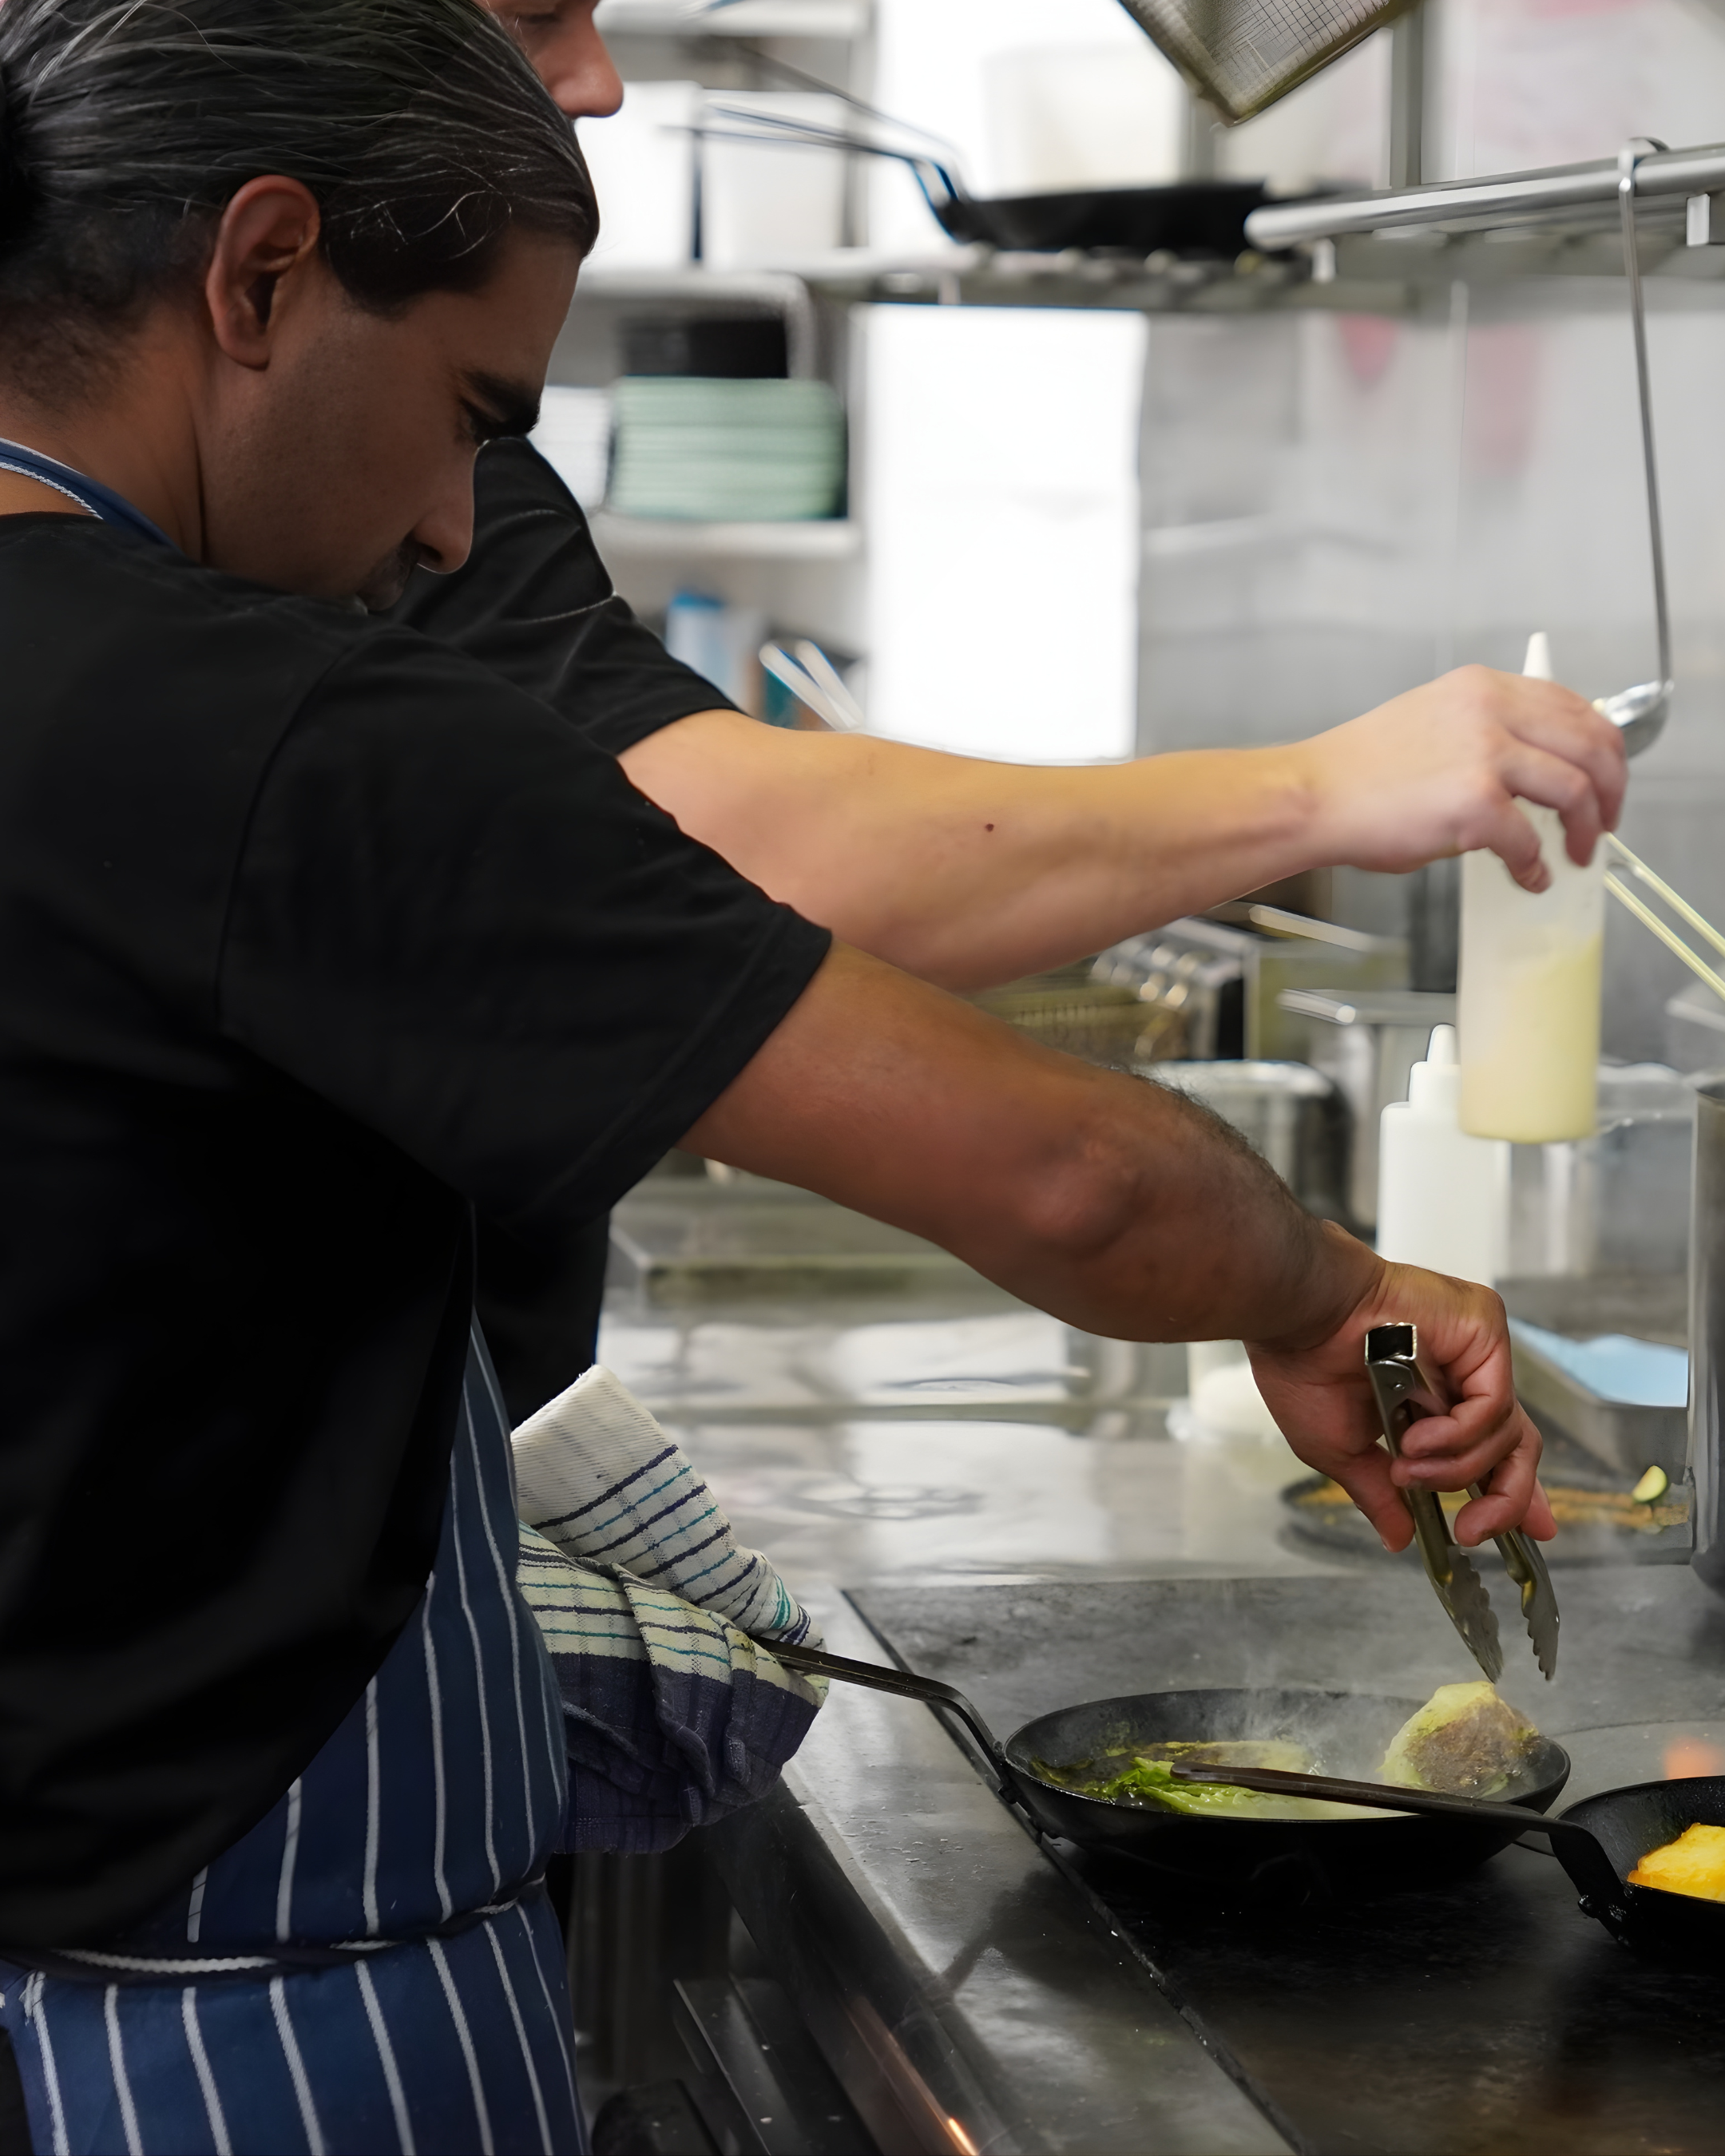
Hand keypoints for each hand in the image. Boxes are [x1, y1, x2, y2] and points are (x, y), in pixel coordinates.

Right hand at [1245, 1235, 1555, 1550]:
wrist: (1297, 1313)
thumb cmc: (1303, 1364)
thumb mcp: (1341, 1450)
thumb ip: (1379, 1493)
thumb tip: (1398, 1538)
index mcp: (1432, 1399)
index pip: (1493, 1447)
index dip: (1514, 1490)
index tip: (1535, 1531)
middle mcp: (1461, 1374)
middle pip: (1517, 1445)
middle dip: (1508, 1497)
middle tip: (1473, 1529)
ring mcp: (1476, 1350)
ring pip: (1506, 1434)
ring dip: (1456, 1467)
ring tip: (1406, 1464)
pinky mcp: (1483, 1328)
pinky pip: (1494, 1404)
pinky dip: (1461, 1434)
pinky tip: (1419, 1437)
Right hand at [1291, 665, 1626, 890]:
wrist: (1313, 795)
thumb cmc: (1357, 773)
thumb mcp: (1431, 725)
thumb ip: (1485, 737)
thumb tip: (1527, 782)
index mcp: (1481, 688)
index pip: (1571, 705)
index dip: (1599, 746)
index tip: (1602, 774)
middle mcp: (1492, 709)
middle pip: (1592, 742)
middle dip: (1612, 788)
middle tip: (1605, 821)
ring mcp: (1488, 753)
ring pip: (1578, 789)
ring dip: (1587, 828)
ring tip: (1578, 853)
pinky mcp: (1478, 801)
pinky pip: (1531, 840)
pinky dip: (1536, 865)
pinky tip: (1527, 876)